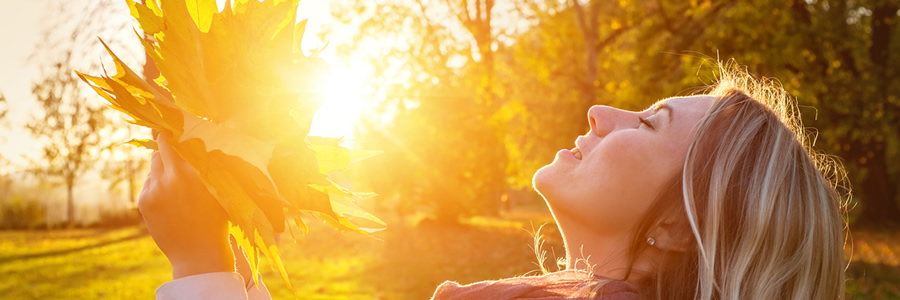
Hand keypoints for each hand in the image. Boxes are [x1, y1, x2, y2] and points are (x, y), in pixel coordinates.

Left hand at [139, 131, 233, 278]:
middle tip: (172, 149)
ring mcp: (153, 189)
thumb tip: (198, 143)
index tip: (166, 124)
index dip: (168, 132)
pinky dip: (157, 185)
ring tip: (176, 183)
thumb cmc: (216, 221)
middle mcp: (169, 177)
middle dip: (165, 150)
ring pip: (153, 167)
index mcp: (191, 172)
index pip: (171, 141)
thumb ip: (207, 167)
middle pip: (159, 151)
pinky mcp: (144, 201)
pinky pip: (149, 184)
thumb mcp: (218, 189)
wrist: (198, 253)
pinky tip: (170, 199)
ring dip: (162, 168)